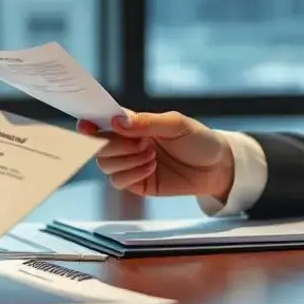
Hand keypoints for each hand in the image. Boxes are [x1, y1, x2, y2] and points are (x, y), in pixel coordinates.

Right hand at [78, 111, 234, 200]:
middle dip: (115, 144)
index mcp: (132, 122)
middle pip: (98, 146)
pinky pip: (119, 181)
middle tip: (141, 142)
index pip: (102, 120)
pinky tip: (151, 167)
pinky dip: (132, 174)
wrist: (217, 168)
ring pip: (105, 165)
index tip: (87, 126)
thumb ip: (146, 122)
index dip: (89, 123)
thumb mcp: (176, 124)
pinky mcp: (137, 183)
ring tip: (151, 154)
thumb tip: (117, 121)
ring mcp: (130, 163)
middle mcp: (126, 142)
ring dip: (126, 160)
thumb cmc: (198, 139)